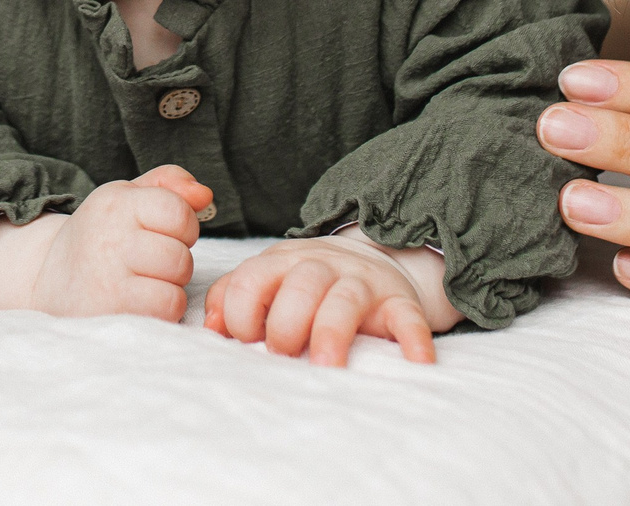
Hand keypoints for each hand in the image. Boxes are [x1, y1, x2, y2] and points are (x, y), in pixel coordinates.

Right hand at [0, 165, 210, 321]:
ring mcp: (107, 276)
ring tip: (144, 282)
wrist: (48, 282)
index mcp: (116, 202)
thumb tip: (205, 195)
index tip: (164, 235)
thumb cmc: (101, 238)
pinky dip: (162, 308)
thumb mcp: (127, 199)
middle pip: (180, 253)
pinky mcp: (111, 310)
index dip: (183, 227)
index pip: (178, 212)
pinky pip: (167, 307)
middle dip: (176, 261)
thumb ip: (169, 185)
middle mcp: (109, 236)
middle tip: (150, 264)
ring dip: (170, 286)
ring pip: (176, 280)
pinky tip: (139, 303)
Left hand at [203, 233, 455, 365]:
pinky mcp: (399, 303)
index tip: (247, 341)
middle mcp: (322, 267)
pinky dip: (413, 339)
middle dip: (285, 324)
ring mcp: (362, 283)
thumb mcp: (267, 280)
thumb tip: (212, 327)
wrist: (373, 262)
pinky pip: (408, 318)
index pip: (253, 278)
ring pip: (345, 300)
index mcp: (282, 262)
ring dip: (332, 333)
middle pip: (300, 285)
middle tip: (283, 355)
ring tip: (326, 367)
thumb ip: (233, 297)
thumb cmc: (306, 285)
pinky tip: (417, 363)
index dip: (243, 313)